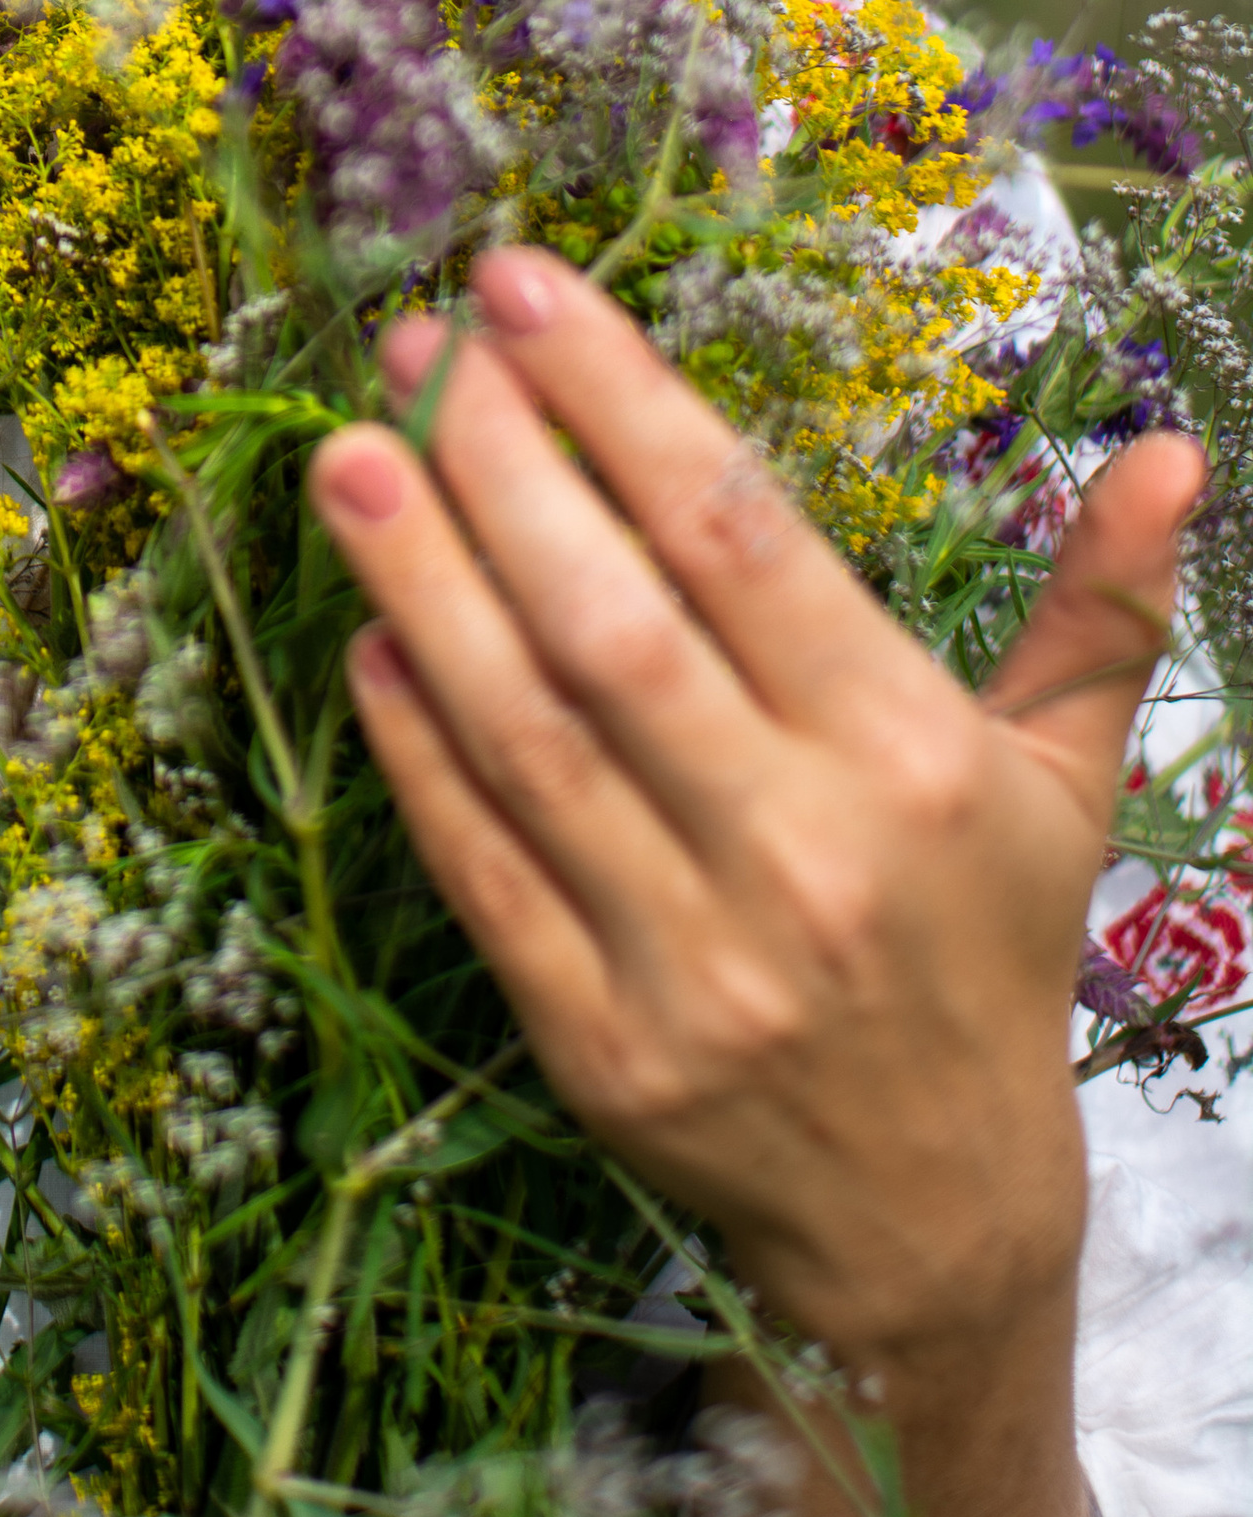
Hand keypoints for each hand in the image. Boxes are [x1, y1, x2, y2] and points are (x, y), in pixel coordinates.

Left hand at [306, 244, 1203, 1516]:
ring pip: (526, 734)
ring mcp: (689, 954)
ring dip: (421, 585)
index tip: (522, 291)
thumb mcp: (1061, 782)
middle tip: (406, 344)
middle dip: (497, 467)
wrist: (933, 1226)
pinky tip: (364, 640)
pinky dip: (416, 752)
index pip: (740, 536)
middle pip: (611, 622)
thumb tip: (1168, 444)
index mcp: (913, 760)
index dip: (622, 400)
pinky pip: (482, 869)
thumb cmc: (982, 954)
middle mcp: (802, 849)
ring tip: (347, 456)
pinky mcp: (594, 1043)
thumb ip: (1099, 608)